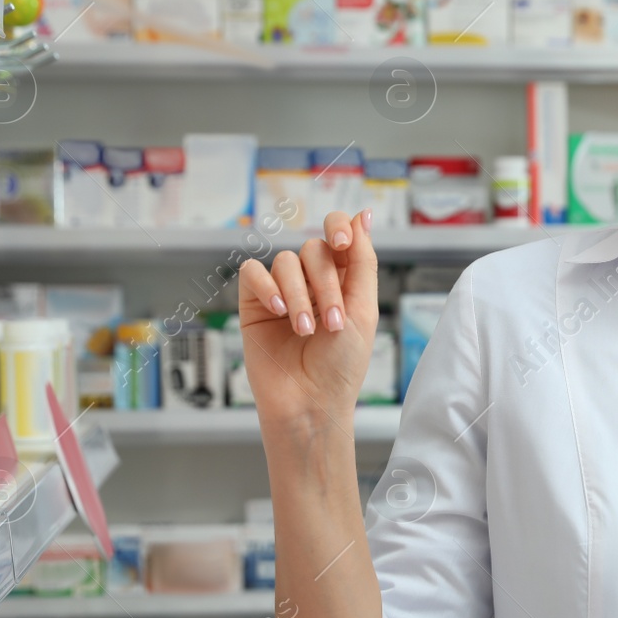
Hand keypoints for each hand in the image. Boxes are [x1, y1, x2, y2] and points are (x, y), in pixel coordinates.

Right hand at [237, 208, 378, 431]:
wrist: (311, 402)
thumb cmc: (341, 365)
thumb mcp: (363, 310)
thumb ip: (362, 261)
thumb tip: (364, 214)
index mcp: (342, 279)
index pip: (337, 232)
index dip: (339, 227)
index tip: (342, 243)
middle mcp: (311, 280)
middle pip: (314, 250)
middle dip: (325, 285)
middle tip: (331, 324)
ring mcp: (281, 290)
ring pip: (285, 262)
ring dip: (298, 296)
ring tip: (306, 330)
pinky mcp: (253, 304)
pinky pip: (253, 273)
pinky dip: (267, 288)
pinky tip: (277, 313)